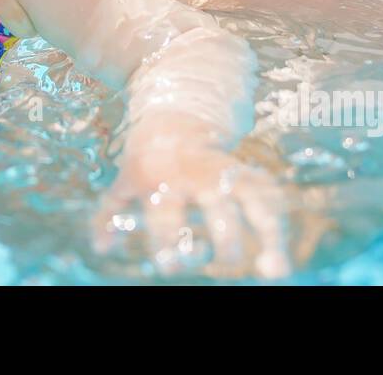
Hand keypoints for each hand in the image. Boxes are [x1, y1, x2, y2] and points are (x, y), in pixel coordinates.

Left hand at [92, 135, 291, 278]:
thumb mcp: (124, 180)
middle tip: (230, 259)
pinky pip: (268, 190)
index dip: (166, 241)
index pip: (163, 214)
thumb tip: (101, 249)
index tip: (169, 267)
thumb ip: (108, 213)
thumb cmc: (146, 160)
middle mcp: (195, 175)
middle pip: (216, 204)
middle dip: (225, 233)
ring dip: (266, 230)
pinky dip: (277, 216)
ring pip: (253, 195)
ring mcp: (224, 171)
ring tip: (274, 268)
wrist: (175, 116)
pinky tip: (281, 249)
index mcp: (161, 179)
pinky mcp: (244, 170)